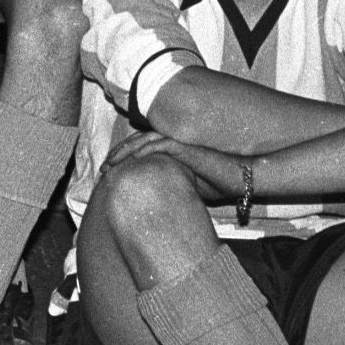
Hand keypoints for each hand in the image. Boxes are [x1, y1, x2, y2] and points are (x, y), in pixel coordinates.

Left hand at [103, 127, 253, 205]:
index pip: (141, 151)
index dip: (123, 159)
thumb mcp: (188, 188)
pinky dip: (145, 149)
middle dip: (118, 154)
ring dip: (125, 151)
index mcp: (172, 153)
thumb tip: (150, 203)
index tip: (108, 174)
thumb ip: (170, 186)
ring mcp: (180, 143)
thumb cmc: (219, 183)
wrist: (241, 178)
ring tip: (110, 163)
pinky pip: (161, 144)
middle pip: (137, 143)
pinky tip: (133, 158)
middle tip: (103, 168)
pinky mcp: (187, 146)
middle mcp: (173, 145)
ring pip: (144, 141)